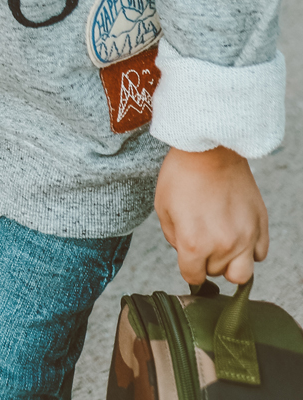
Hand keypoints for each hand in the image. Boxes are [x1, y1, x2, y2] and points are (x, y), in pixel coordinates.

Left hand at [154, 145, 268, 286]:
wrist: (209, 148)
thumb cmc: (182, 173)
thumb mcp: (163, 207)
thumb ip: (174, 238)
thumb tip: (185, 252)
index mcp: (194, 244)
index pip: (193, 277)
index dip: (188, 268)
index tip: (188, 259)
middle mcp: (222, 245)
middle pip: (216, 273)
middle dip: (206, 259)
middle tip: (202, 236)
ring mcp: (245, 236)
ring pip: (242, 274)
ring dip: (230, 263)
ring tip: (222, 243)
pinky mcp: (260, 224)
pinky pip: (259, 254)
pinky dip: (249, 250)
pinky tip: (238, 233)